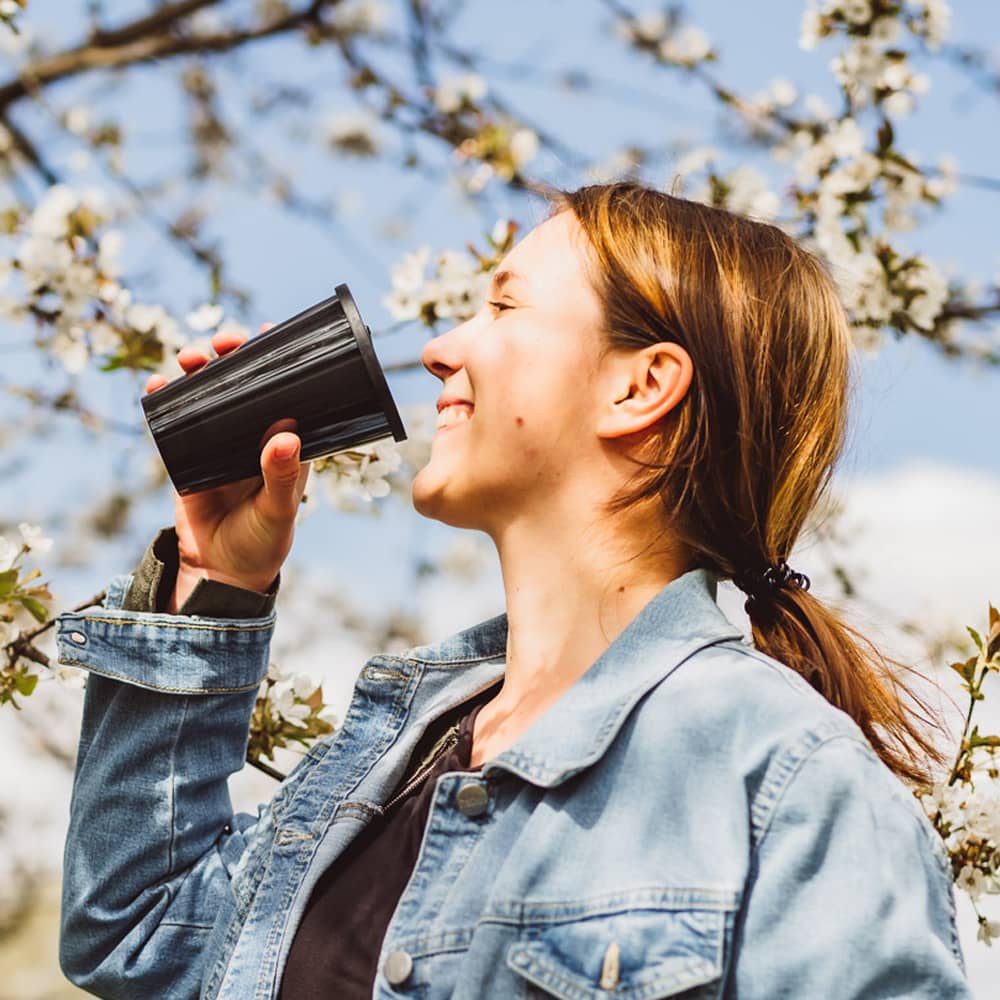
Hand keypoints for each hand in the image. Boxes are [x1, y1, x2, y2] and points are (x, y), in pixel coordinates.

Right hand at [145, 324, 309, 611]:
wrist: (219, 574)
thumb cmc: (262, 543)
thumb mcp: (277, 511)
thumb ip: (282, 478)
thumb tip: (286, 435)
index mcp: (285, 442)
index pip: (286, 392)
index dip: (278, 360)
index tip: (269, 332)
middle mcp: (254, 434)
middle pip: (243, 382)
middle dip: (232, 357)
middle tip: (224, 345)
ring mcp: (219, 441)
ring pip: (208, 393)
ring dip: (198, 369)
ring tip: (190, 358)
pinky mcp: (186, 453)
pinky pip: (175, 419)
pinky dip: (164, 399)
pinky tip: (156, 384)